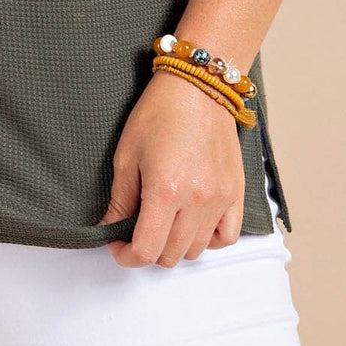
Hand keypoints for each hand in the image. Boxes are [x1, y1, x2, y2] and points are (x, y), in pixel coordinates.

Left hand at [97, 69, 245, 266]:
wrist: (197, 88)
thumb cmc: (159, 113)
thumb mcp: (126, 154)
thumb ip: (120, 199)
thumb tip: (110, 228)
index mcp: (165, 191)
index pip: (146, 250)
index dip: (126, 256)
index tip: (117, 247)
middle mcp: (196, 201)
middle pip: (171, 256)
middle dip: (148, 250)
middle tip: (135, 232)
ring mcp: (220, 200)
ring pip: (196, 250)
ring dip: (175, 245)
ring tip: (162, 223)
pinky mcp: (236, 194)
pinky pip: (226, 237)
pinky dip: (208, 240)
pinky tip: (193, 224)